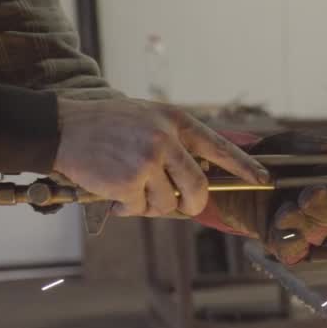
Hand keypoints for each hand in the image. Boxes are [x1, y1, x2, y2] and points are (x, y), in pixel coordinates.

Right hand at [53, 98, 268, 217]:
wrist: (62, 128)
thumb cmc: (106, 126)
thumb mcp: (147, 119)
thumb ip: (175, 142)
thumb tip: (199, 180)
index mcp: (174, 121)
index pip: (218, 147)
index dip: (244, 166)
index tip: (264, 180)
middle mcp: (165, 139)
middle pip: (198, 187)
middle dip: (192, 203)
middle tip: (181, 205)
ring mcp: (148, 160)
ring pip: (168, 203)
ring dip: (151, 205)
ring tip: (131, 187)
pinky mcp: (129, 181)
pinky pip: (141, 208)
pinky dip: (129, 208)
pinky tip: (114, 192)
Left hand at [201, 132, 326, 264]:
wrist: (232, 180)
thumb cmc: (266, 160)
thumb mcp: (283, 147)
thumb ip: (308, 145)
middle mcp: (322, 210)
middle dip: (322, 207)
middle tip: (306, 196)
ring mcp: (303, 229)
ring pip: (313, 233)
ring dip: (301, 223)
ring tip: (283, 213)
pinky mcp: (283, 244)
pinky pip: (292, 251)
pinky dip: (288, 243)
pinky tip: (279, 231)